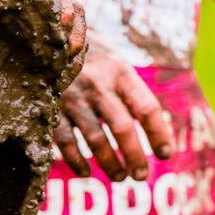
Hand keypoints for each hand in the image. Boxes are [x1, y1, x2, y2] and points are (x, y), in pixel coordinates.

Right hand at [54, 34, 174, 181]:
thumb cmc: (92, 60)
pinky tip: (86, 173)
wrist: (48, 37)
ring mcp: (73, 97)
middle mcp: (98, 84)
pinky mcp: (52, 108)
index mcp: (120, 72)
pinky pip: (67, 141)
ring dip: (110, 163)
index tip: (166, 154)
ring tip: (120, 177)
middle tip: (142, 176)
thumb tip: (158, 134)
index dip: (159, 134)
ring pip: (96, 139)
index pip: (147, 108)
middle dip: (135, 156)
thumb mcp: (116, 66)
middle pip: (122, 127)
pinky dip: (77, 160)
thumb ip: (134, 94)